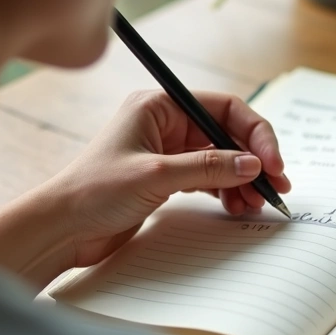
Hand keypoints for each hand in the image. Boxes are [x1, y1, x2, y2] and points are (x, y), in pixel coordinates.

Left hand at [0, 90, 290, 285]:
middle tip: (276, 186)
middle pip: (227, 134)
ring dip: (243, 180)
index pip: (224, 108)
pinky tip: (237, 206)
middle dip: (254, 159)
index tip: (272, 162)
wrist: (59, 229)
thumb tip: (253, 165)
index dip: (255, 133)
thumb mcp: (156, 175)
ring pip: (222, 158)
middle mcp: (166, 123)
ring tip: (255, 204)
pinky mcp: (167, 179)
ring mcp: (168, 152)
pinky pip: (210, 178)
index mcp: (159, 106)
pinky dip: (227, 192)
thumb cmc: (93, 192)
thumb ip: (208, 167)